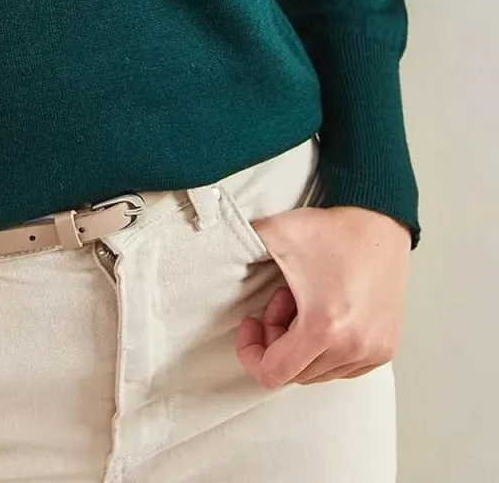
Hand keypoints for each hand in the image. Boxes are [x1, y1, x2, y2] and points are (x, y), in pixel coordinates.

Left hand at [235, 204, 411, 388]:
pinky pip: (343, 368)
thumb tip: (210, 247)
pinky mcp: (385, 348)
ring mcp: (373, 352)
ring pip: (319, 372)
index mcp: (324, 328)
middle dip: (277, 341)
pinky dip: (326, 349)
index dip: (251, 352)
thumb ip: (239, 245)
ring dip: (302, 344)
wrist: (379, 222)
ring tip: (303, 303)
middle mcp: (353, 348)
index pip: (274, 374)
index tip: (250, 323)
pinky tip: (325, 313)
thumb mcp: (275, 233)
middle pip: (295, 374)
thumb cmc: (333, 231)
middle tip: (280, 301)